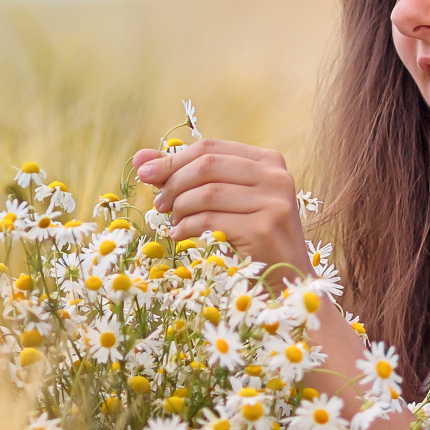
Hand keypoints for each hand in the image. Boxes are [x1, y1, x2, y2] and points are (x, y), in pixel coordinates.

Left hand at [131, 137, 311, 276]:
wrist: (288, 281)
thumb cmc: (253, 239)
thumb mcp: (225, 201)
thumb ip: (187, 176)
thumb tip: (140, 157)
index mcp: (269, 161)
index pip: (210, 148)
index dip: (172, 159)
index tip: (145, 174)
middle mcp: (276, 177)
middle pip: (207, 166)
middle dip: (173, 183)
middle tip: (159, 205)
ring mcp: (273, 202)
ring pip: (207, 193)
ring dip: (180, 208)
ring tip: (172, 222)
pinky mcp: (264, 228)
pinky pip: (210, 220)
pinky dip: (187, 227)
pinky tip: (180, 235)